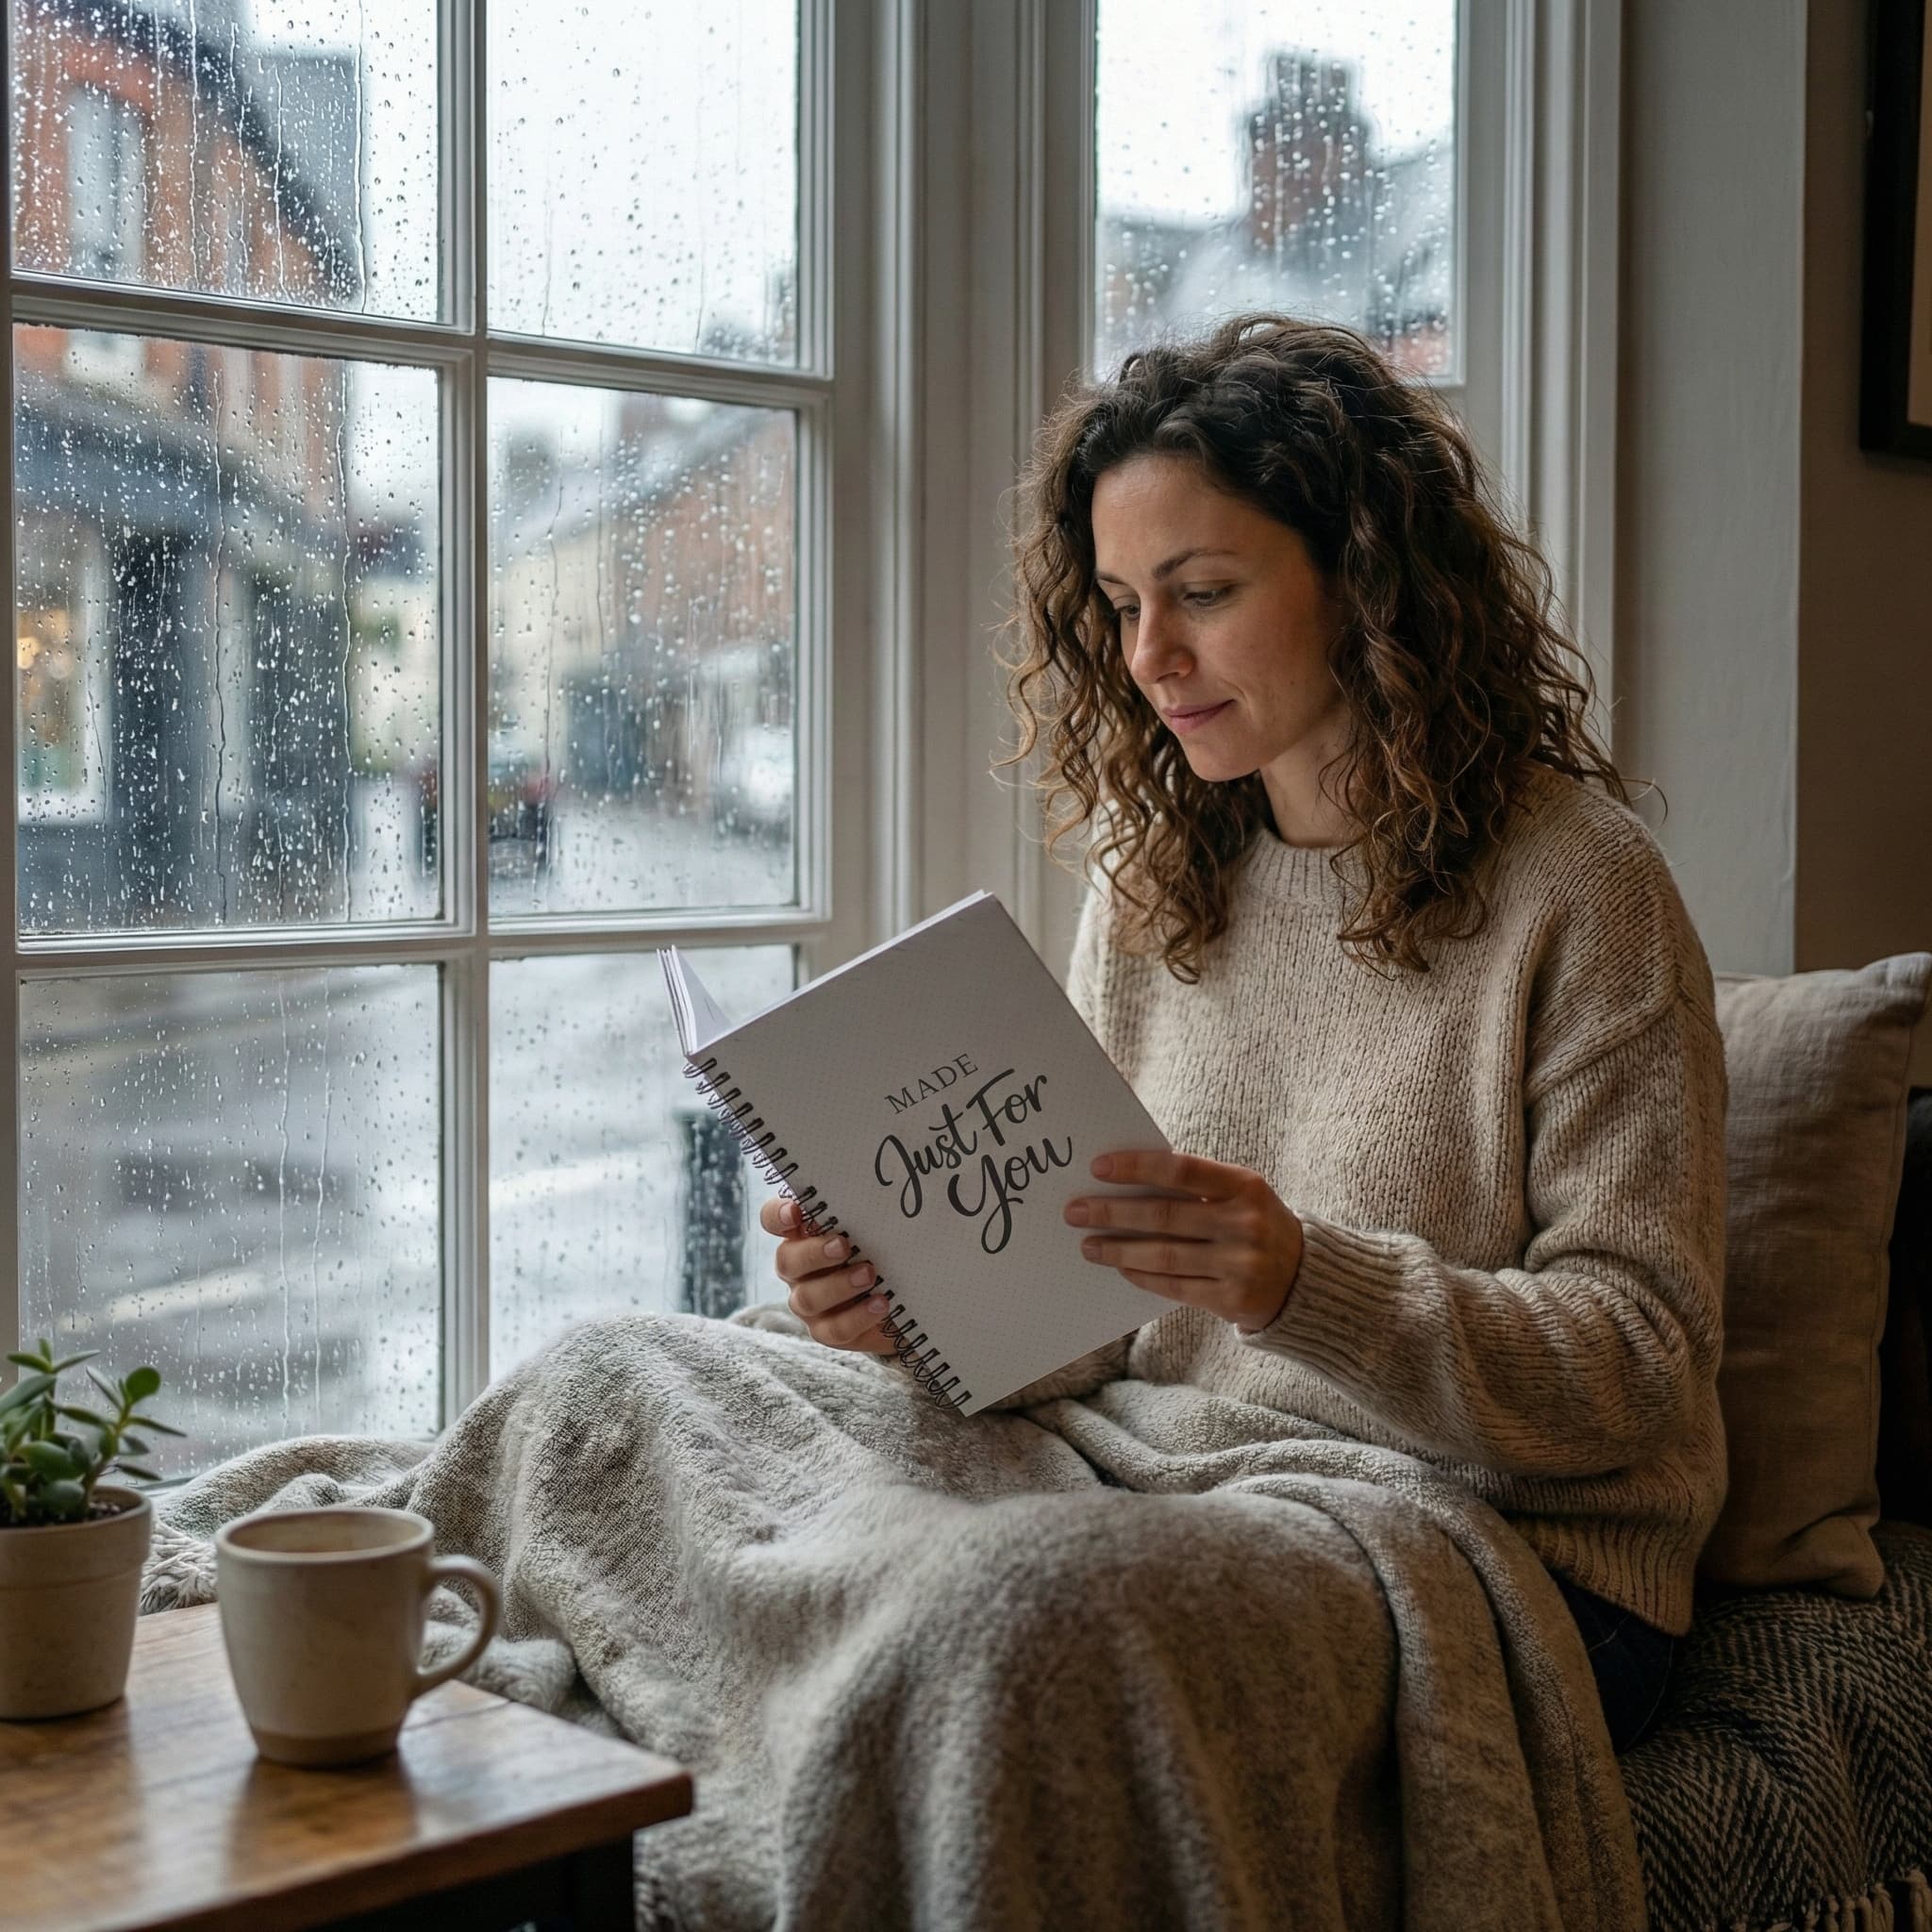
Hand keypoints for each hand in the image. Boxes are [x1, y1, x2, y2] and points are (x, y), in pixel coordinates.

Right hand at [758, 1195, 897, 1353]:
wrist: (903, 1301)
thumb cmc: (882, 1253)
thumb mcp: (873, 1230)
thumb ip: (861, 1214)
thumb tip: (874, 1187)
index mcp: (803, 1236)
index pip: (773, 1220)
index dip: (777, 1215)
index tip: (795, 1212)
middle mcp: (799, 1270)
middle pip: (786, 1261)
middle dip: (814, 1254)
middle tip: (844, 1246)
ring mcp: (809, 1303)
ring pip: (807, 1299)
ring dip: (839, 1286)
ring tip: (870, 1275)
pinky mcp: (827, 1331)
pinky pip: (833, 1329)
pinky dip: (858, 1316)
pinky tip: (881, 1304)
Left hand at [1063, 1150, 1303, 1333]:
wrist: (1305, 1278)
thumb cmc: (1254, 1223)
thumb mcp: (1239, 1194)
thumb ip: (1194, 1186)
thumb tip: (1124, 1181)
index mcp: (1245, 1186)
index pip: (1181, 1170)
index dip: (1137, 1167)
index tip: (1097, 1168)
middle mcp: (1245, 1224)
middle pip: (1165, 1217)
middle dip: (1113, 1213)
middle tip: (1075, 1211)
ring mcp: (1241, 1265)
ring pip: (1165, 1256)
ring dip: (1119, 1250)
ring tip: (1088, 1245)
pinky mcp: (1233, 1300)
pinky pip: (1176, 1286)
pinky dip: (1143, 1276)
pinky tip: (1120, 1268)